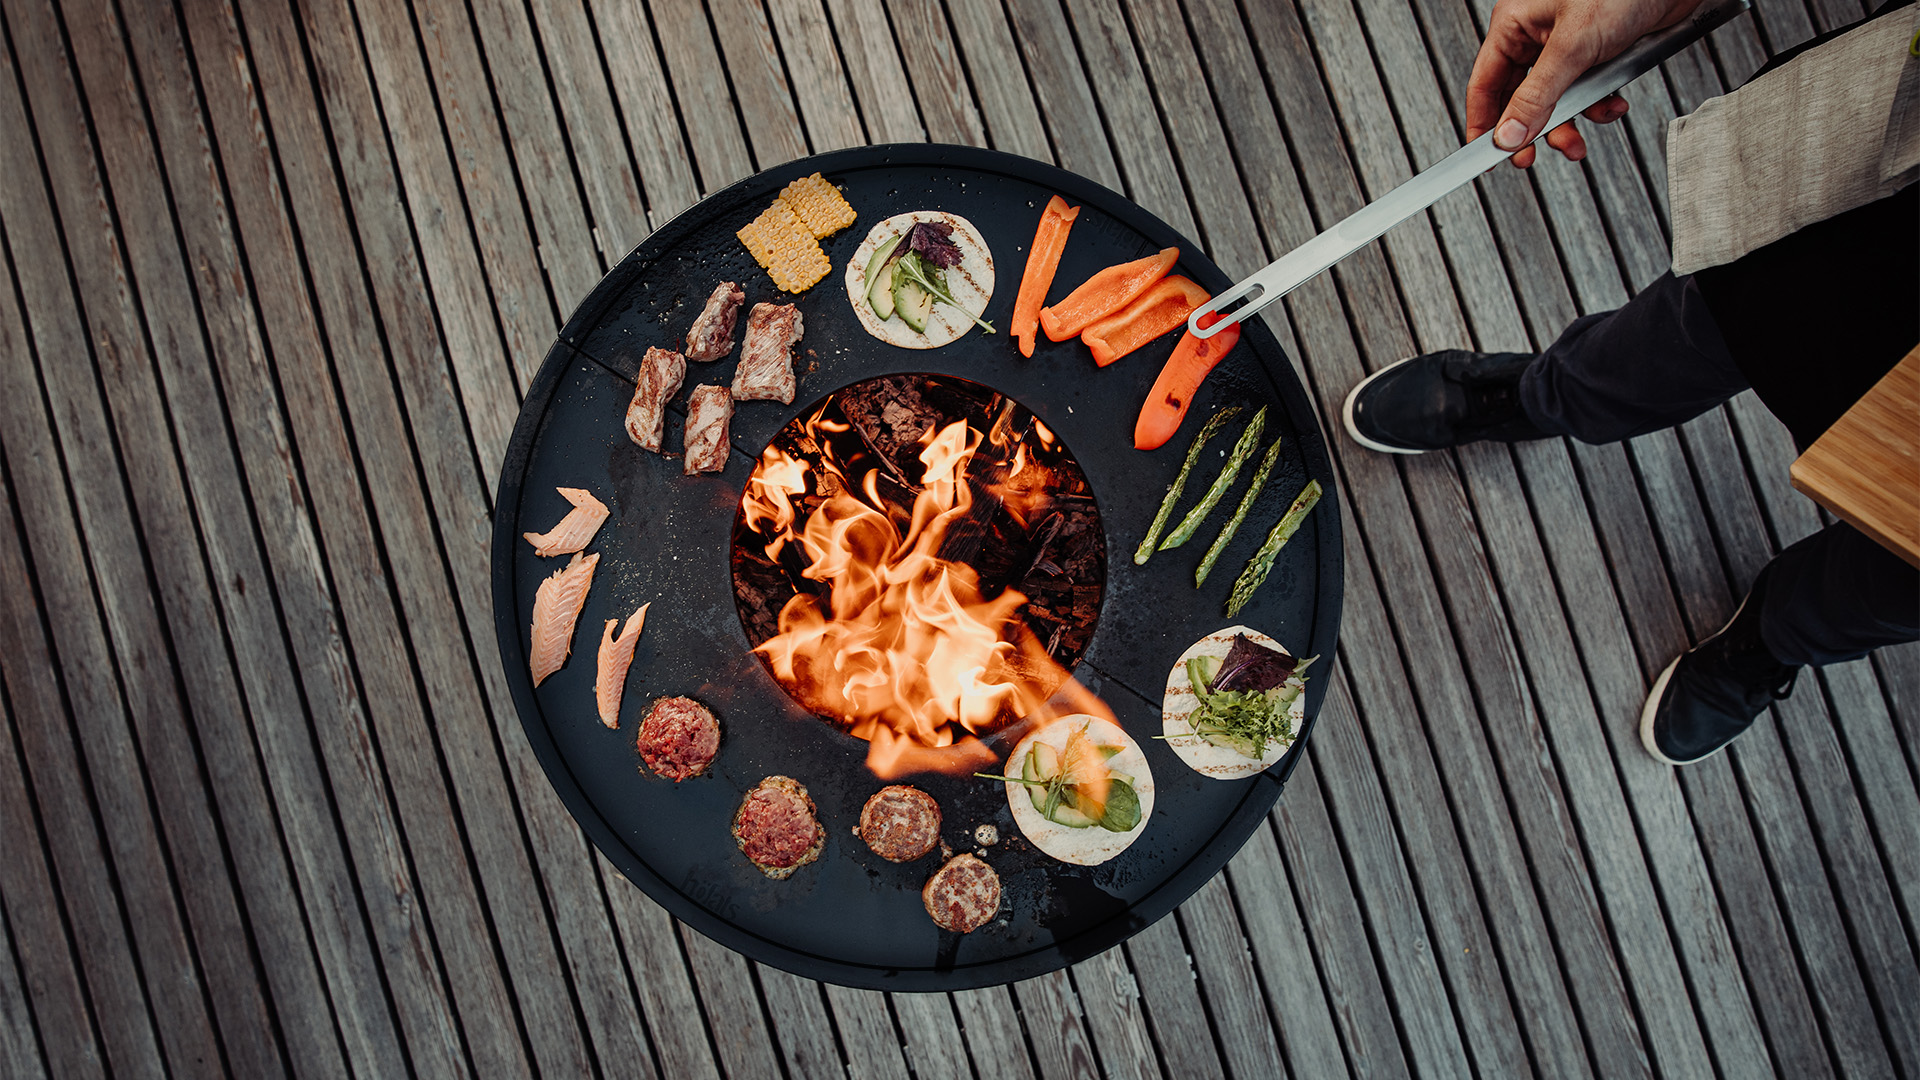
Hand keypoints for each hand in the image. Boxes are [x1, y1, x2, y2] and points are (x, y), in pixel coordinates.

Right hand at [1468, 0, 1702, 165]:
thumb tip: (1509, 135)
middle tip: (1533, 157)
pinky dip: (1598, 106)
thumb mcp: (1573, 46)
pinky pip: (1585, 92)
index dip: (1483, 124)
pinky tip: (1612, 105)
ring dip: (1569, 124)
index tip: (1488, 157)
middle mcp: (1535, 34)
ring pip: (1554, 100)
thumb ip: (1537, 96)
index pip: (1484, 85)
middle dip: (1533, 130)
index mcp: (1515, 24)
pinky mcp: (1595, 53)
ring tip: (1579, 143)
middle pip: (1518, 98)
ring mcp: (1566, 45)